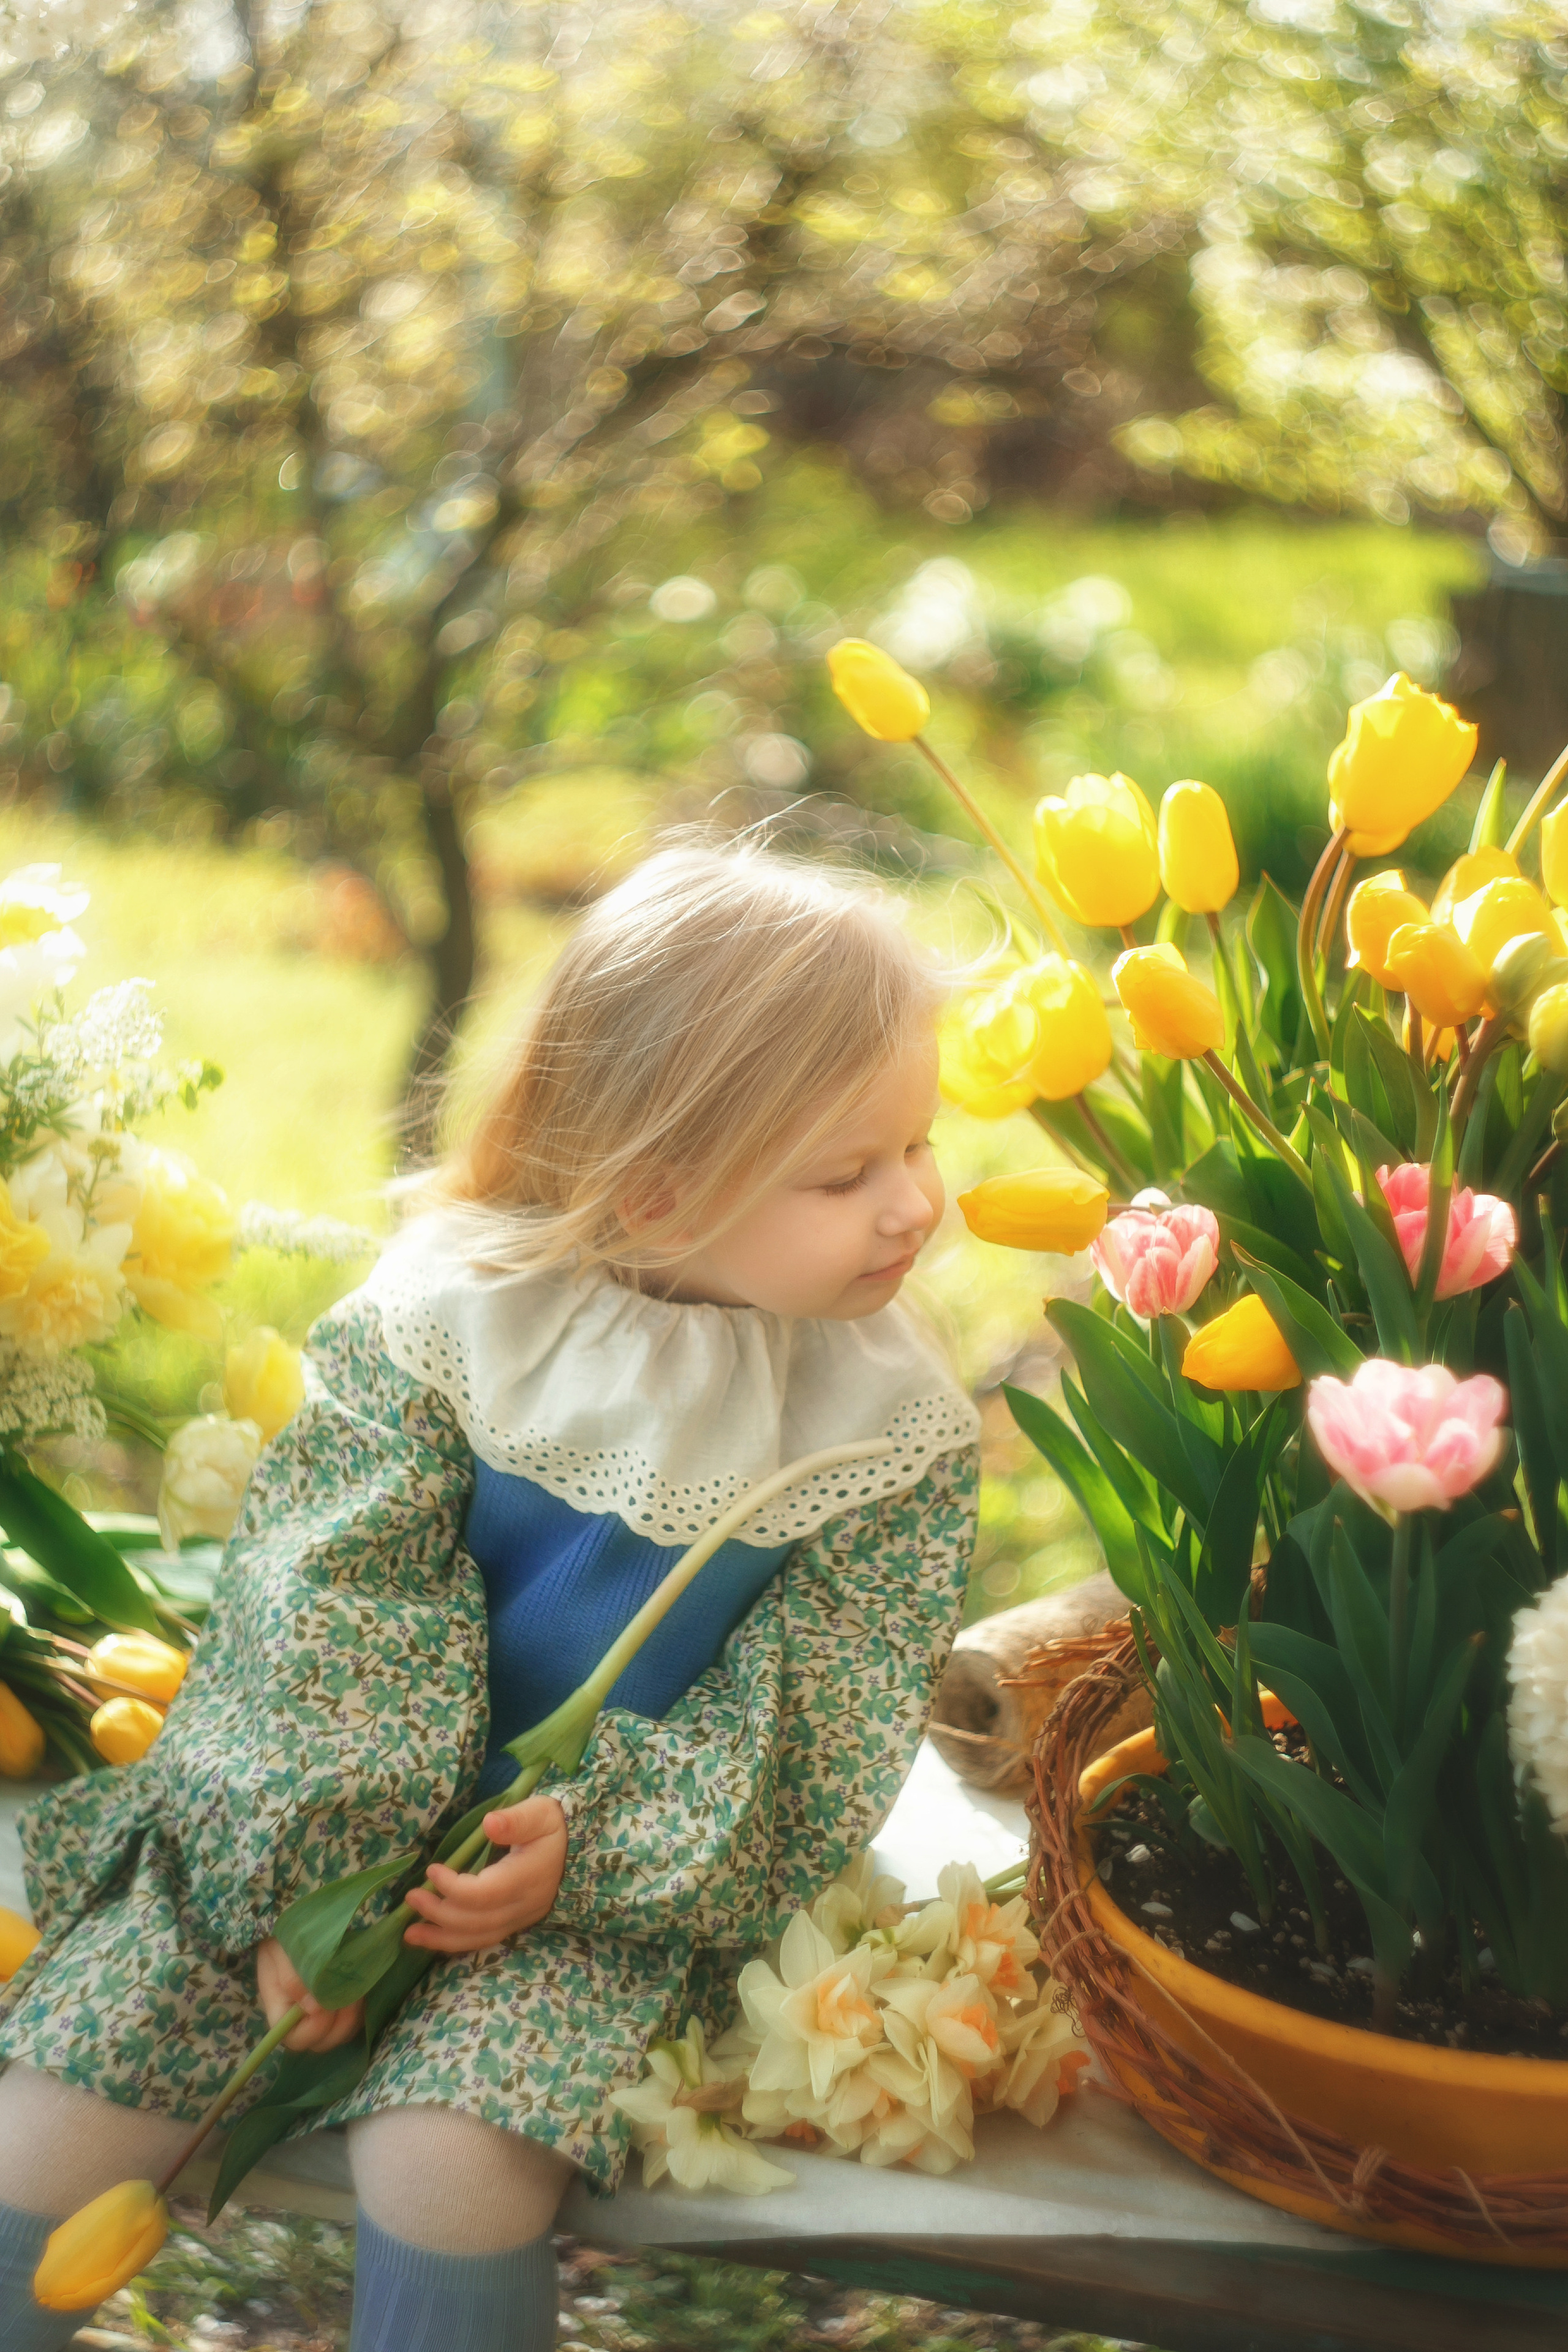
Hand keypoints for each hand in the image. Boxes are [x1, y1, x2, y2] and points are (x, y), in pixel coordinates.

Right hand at [255, 1936, 364, 2054]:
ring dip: (353, 2015)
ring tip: (355, 1987)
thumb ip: (293, 1979)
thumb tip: (314, 2009)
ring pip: (343, 2033)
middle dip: (338, 2023)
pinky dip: (361, 2008)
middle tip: (347, 1995)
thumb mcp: (281, 1953)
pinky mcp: (341, 2005)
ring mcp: (322, 2015)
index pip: (296, 2040)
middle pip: (323, 2042)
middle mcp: (301, 2020)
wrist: (300, 1924)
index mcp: (280, 2012)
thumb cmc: (285, 1938)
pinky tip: (361, 1987)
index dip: (313, 2029)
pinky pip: (356, 2019)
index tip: (324, 2004)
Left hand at [402, 1794, 567, 1956]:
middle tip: (410, 1899)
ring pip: (478, 1938)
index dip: (453, 1887)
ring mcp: (519, 1919)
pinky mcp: (514, 1924)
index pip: (484, 1894)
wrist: (577, 1850)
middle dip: (439, 1913)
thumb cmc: (552, 1827)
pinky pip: (483, 1940)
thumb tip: (489, 1824)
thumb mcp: (540, 1813)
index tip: (432, 1869)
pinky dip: (456, 1942)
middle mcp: (523, 1906)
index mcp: (527, 1878)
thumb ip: (516, 1819)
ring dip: (441, 1938)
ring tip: (409, 1935)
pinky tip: (434, 1939)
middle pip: (476, 1921)